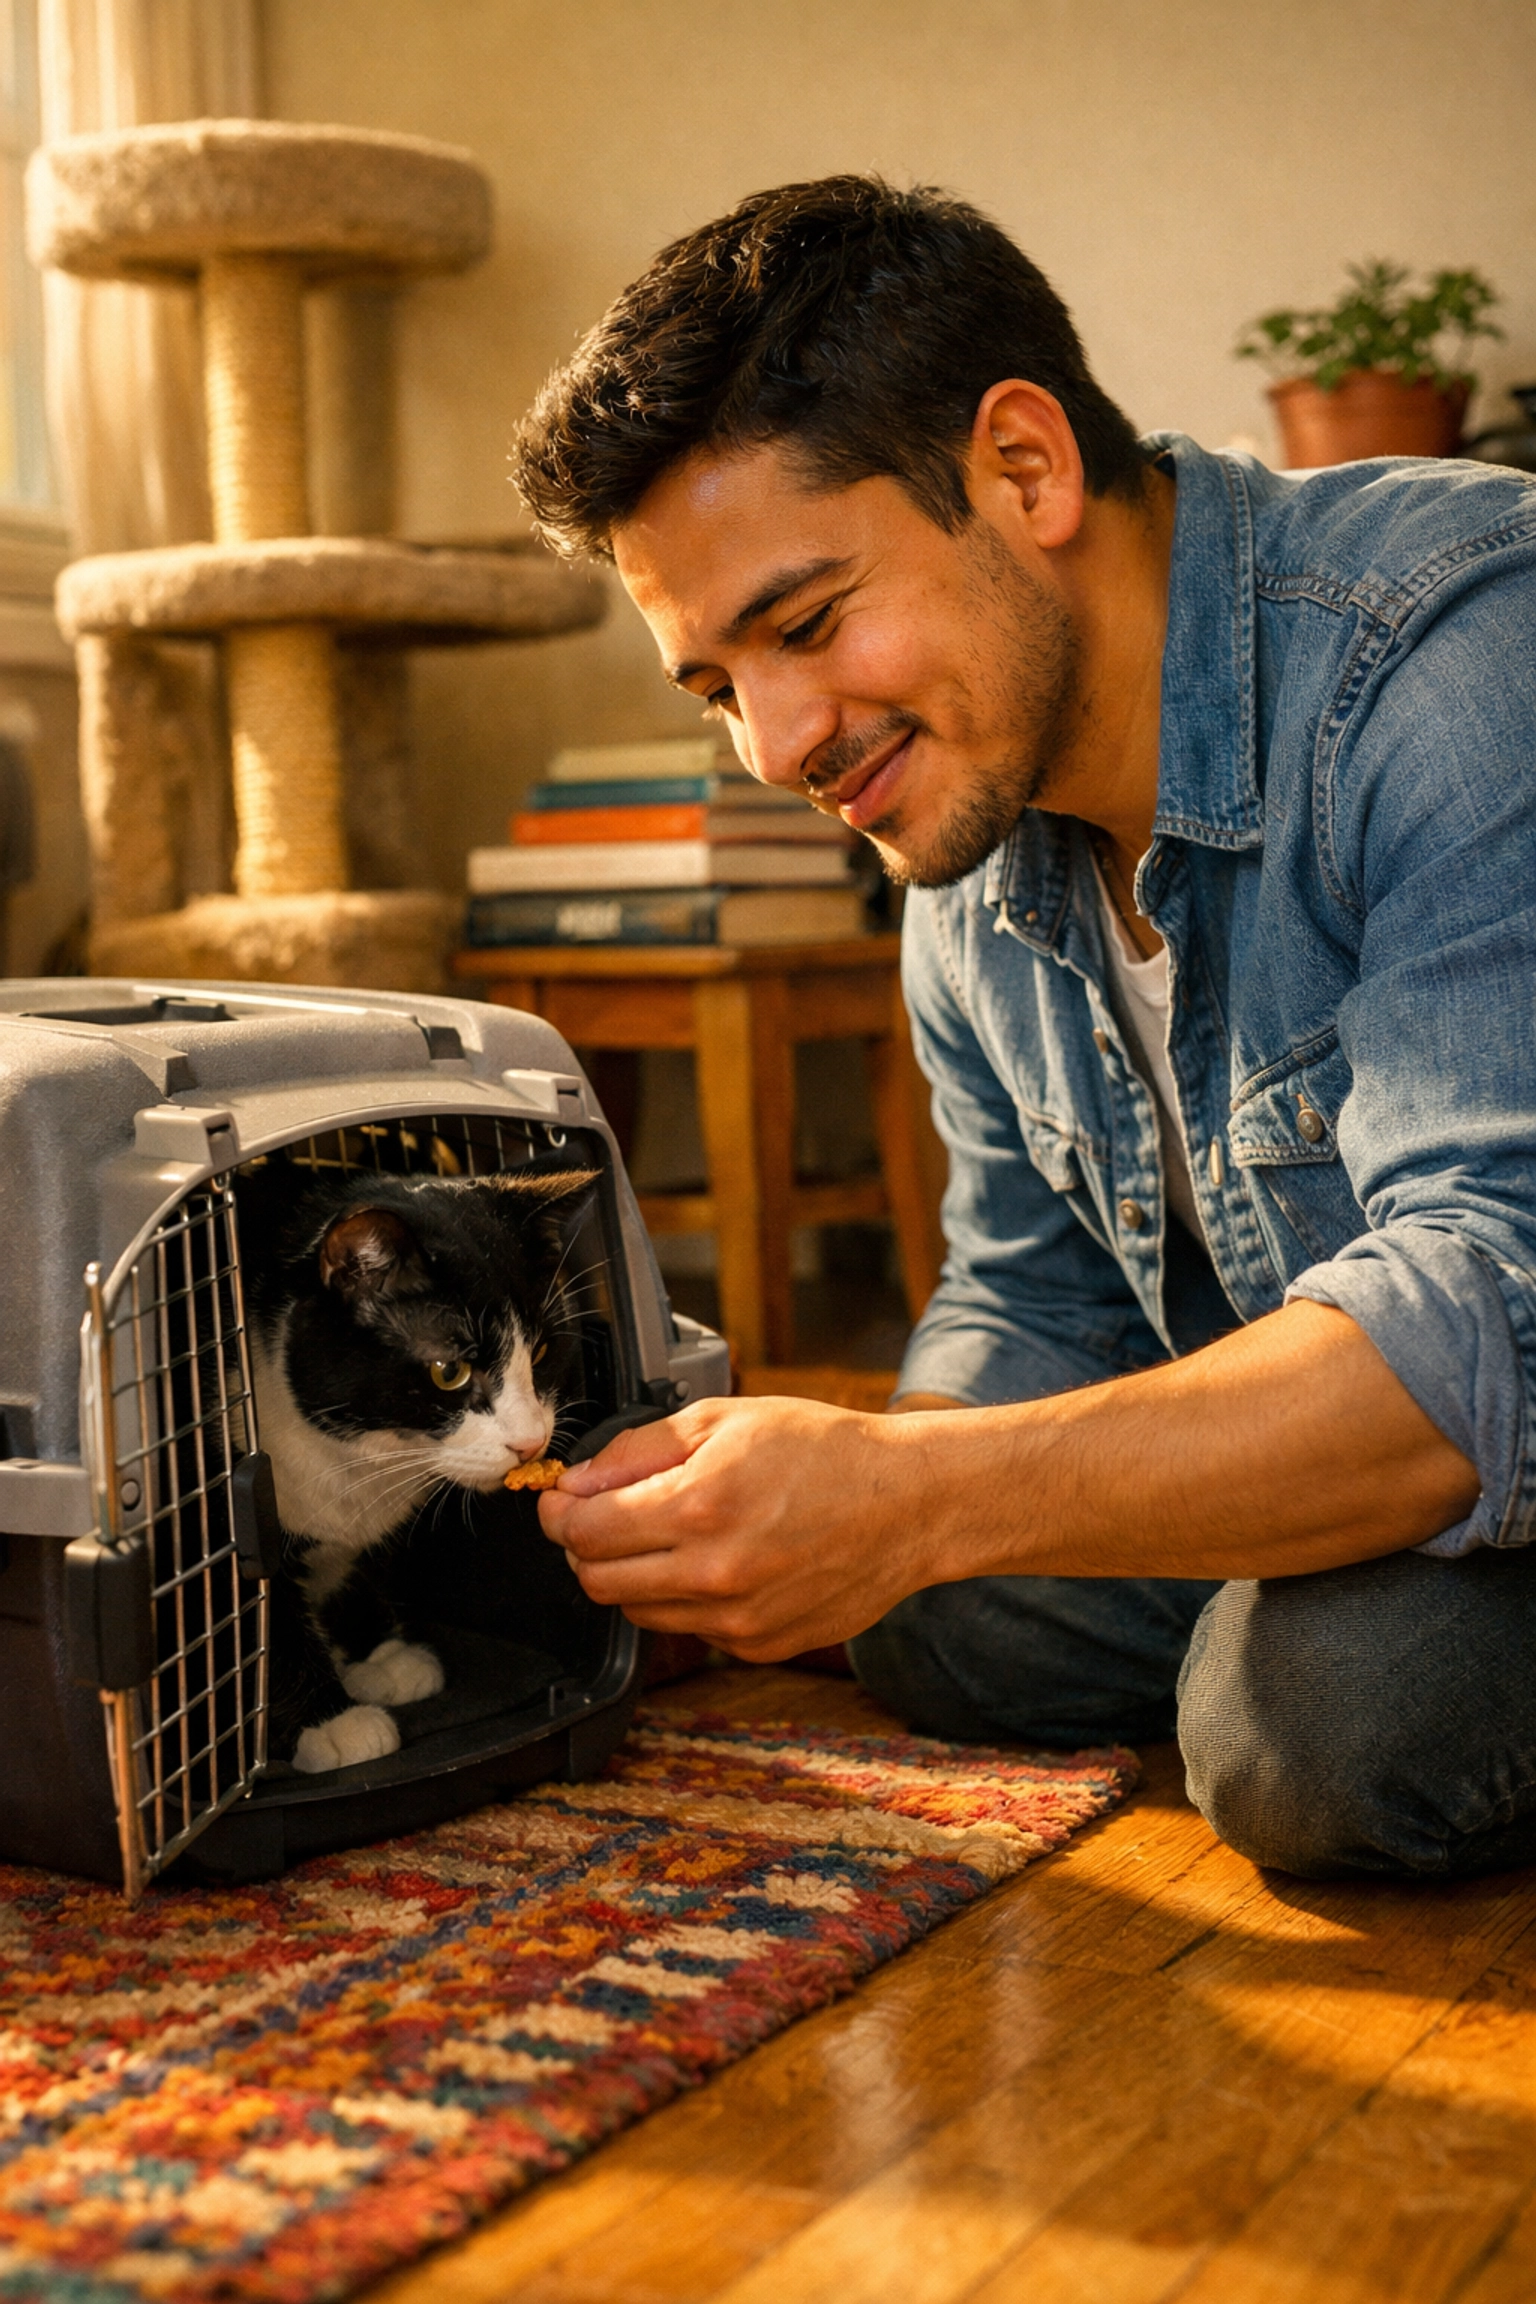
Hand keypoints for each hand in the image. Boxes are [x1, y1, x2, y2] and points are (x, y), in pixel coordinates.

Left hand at [537, 1395, 932, 1659]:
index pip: (583, 1531)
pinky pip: (688, 1628)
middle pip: (598, 1580)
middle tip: (605, 1515)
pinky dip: (684, 1598)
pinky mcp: (757, 1645)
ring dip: (634, 1574)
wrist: (907, 1504)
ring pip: (637, 1611)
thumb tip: (576, 1482)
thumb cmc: (824, 1452)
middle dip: (587, 1546)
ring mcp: (736, 1620)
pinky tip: (719, 1561)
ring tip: (673, 1533)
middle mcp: (713, 1574)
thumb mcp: (723, 1420)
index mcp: (698, 1507)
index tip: (561, 1500)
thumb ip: (637, 1451)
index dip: (560, 1512)